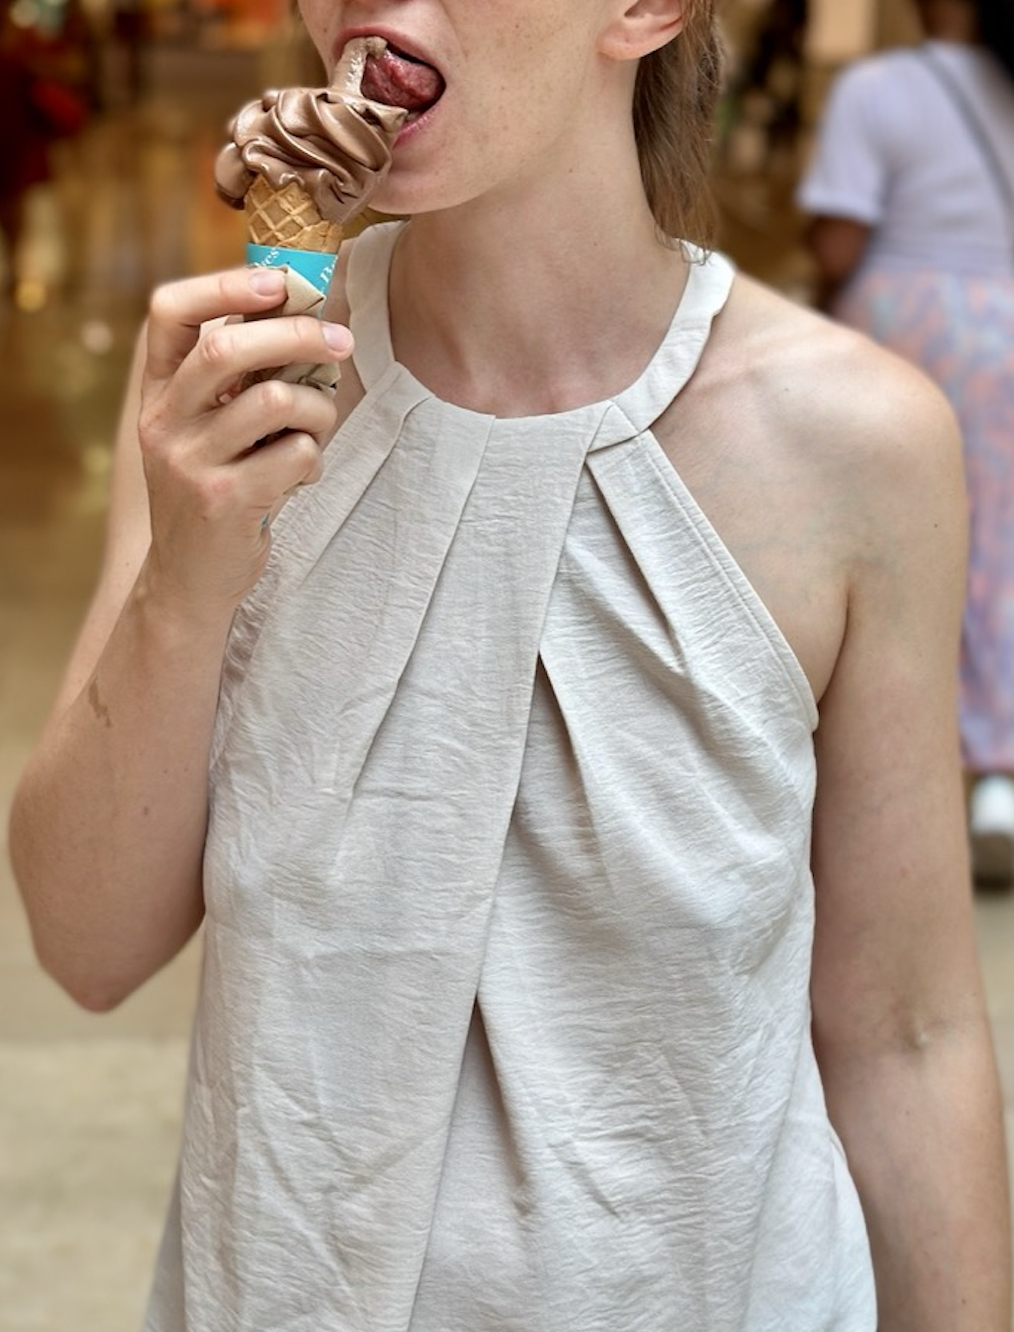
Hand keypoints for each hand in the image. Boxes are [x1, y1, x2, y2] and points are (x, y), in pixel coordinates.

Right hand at [137, 266, 349, 623]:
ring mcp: (190, 462)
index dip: (223, 285)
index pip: (167, 312)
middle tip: (339, 342)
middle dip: (297, 335)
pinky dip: (313, 458)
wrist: (189, 579)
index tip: (277, 282)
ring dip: (317, 410)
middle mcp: (164, 422)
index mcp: (158, 394)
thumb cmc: (216, 492)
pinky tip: (303, 475)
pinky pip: (295, 453)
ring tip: (317, 431)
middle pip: (227, 348)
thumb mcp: (206, 433)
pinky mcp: (225, 501)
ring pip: (274, 401)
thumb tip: (307, 320)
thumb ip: (237, 384)